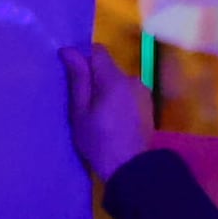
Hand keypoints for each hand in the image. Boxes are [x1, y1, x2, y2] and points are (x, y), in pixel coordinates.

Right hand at [57, 42, 156, 187]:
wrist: (131, 168)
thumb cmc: (99, 142)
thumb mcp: (80, 113)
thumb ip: (78, 79)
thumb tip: (69, 51)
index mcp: (114, 79)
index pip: (98, 51)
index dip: (83, 58)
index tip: (72, 76)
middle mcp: (132, 80)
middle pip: (108, 68)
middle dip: (94, 79)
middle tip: (83, 103)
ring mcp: (143, 93)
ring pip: (118, 82)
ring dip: (107, 90)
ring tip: (99, 115)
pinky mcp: (148, 105)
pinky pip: (128, 93)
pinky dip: (119, 100)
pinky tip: (113, 120)